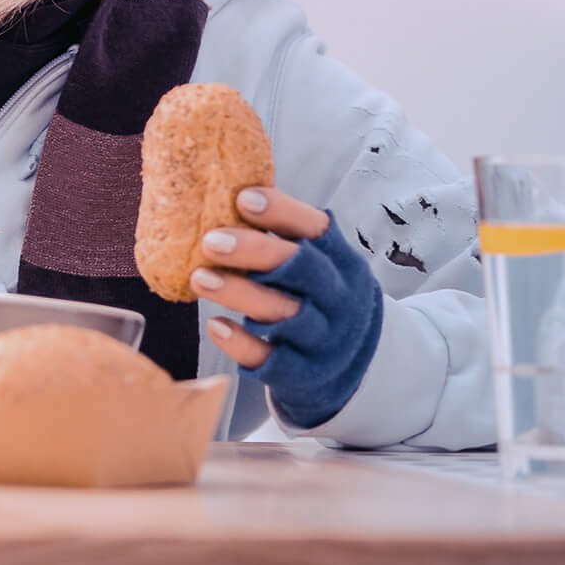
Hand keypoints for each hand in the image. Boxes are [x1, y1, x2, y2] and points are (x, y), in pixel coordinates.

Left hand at [195, 185, 385, 428]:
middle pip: (303, 270)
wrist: (365, 366)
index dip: (283, 212)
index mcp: (342, 261)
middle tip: (210, 240)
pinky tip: (217, 327)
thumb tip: (221, 191)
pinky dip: (245, 344)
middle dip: (257, 252)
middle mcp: (339, 298)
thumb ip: (284, 238)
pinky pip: (274, 360)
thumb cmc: (322, 298)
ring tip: (199, 277)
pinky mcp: (306, 373)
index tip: (243, 197)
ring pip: (286, 314)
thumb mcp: (321, 265)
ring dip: (241, 294)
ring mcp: (325, 338)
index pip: (319, 230)